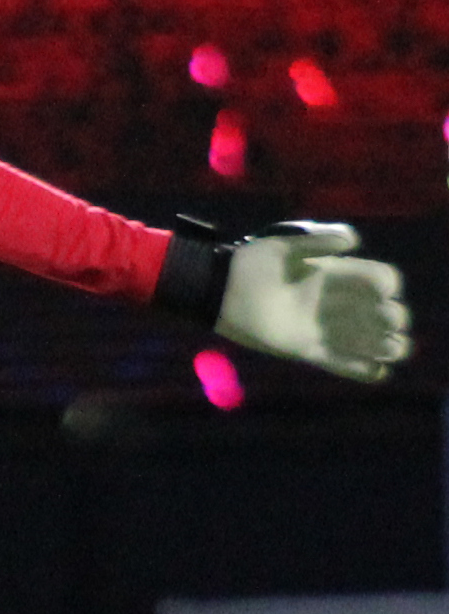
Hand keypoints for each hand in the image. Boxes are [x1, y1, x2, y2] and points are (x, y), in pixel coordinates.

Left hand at [216, 222, 410, 382]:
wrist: (221, 290)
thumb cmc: (252, 262)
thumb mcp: (285, 246)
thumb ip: (319, 240)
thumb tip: (354, 241)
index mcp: (336, 274)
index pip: (379, 280)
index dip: (387, 285)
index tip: (383, 291)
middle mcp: (335, 302)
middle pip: (380, 313)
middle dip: (392, 319)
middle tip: (388, 324)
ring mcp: (322, 327)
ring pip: (367, 341)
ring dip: (386, 347)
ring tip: (391, 350)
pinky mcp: (306, 349)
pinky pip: (340, 363)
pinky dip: (362, 371)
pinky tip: (379, 373)